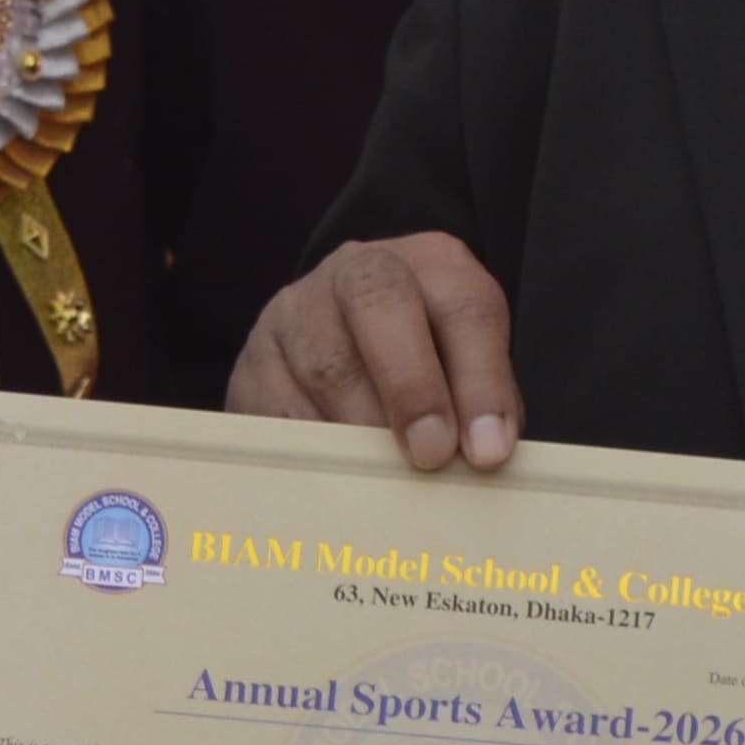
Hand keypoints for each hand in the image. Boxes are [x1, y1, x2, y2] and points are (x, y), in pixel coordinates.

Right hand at [230, 233, 522, 471]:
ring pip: (323, 361)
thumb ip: (480, 404)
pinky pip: (278, 407)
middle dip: (412, 385)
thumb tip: (483, 460)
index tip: (489, 450)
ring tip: (387, 479)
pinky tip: (338, 476)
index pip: (464, 307)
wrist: (344, 337)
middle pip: (380, 303)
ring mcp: (299, 309)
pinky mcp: (256, 358)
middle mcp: (361, 270)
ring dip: (360, 428)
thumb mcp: (466, 365)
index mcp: (433, 265)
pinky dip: (313, 448)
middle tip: (432, 454)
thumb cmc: (428, 364)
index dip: (482, 381)